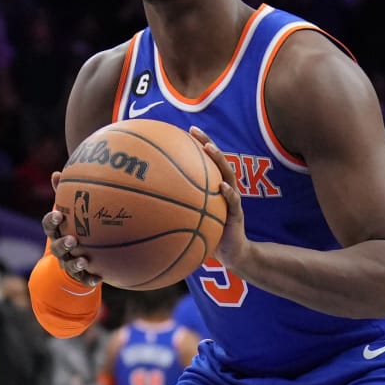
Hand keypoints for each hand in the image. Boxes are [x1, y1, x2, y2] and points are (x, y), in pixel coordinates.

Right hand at [43, 174, 101, 286]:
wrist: (76, 254)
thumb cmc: (74, 225)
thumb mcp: (70, 209)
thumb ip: (65, 192)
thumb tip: (57, 172)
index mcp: (57, 231)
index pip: (48, 225)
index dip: (52, 220)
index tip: (58, 214)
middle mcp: (60, 247)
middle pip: (57, 246)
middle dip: (63, 244)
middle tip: (73, 240)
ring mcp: (68, 262)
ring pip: (68, 264)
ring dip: (75, 262)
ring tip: (84, 260)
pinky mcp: (78, 274)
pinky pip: (84, 279)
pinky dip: (89, 279)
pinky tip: (100, 278)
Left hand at [186, 127, 249, 272]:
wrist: (232, 254)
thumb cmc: (209, 236)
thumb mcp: (190, 222)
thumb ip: (176, 211)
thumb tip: (146, 207)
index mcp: (213, 189)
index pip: (205, 163)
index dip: (196, 146)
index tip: (184, 131)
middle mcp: (224, 189)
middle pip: (217, 161)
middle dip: (207, 143)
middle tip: (195, 131)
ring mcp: (233, 200)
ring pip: (228, 175)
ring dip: (219, 160)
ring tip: (210, 149)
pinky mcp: (237, 214)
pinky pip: (233, 201)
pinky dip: (228, 193)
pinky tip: (220, 186)